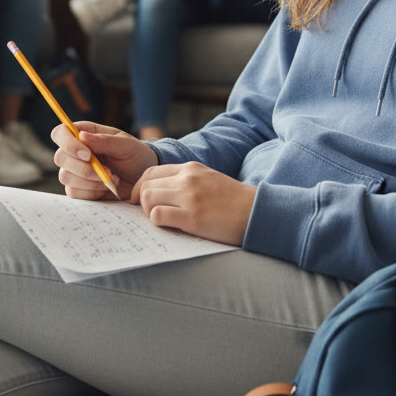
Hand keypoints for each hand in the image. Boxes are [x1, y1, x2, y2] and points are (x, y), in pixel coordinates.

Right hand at [52, 121, 158, 200]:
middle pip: (60, 157)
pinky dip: (92, 191)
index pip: (61, 133)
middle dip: (83, 168)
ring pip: (65, 177)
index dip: (68, 143)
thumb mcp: (126, 145)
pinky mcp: (78, 188)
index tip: (87, 154)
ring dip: (90, 180)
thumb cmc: (135, 156)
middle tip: (107, 170)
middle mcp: (75, 151)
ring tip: (112, 178)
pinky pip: (74, 192)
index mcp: (84, 134)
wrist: (142, 179)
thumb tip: (81, 136)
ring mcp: (74, 171)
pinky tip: (107, 187)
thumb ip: (104, 141)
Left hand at [131, 162, 255, 245]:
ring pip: (148, 199)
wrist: (255, 212)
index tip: (142, 201)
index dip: (140, 187)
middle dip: (141, 201)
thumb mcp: (208, 179)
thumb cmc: (233, 200)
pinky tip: (170, 226)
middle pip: (145, 185)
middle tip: (149, 214)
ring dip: (149, 212)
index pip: (150, 172)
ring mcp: (189, 197)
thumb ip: (186, 180)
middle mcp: (187, 179)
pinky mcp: (192, 217)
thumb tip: (160, 192)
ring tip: (161, 220)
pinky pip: (158, 216)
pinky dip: (157, 222)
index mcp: (190, 168)